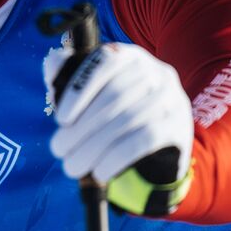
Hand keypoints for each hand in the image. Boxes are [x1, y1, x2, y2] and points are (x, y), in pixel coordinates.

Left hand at [43, 42, 192, 216]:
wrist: (160, 144)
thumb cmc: (115, 113)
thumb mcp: (93, 91)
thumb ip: (69, 74)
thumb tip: (52, 65)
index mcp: (131, 57)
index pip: (105, 61)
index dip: (79, 89)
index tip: (60, 119)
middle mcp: (156, 72)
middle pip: (114, 97)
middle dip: (80, 128)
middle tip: (58, 150)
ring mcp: (171, 99)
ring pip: (127, 121)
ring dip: (93, 147)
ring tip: (72, 166)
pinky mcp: (178, 127)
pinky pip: (144, 141)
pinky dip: (117, 158)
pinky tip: (99, 172)